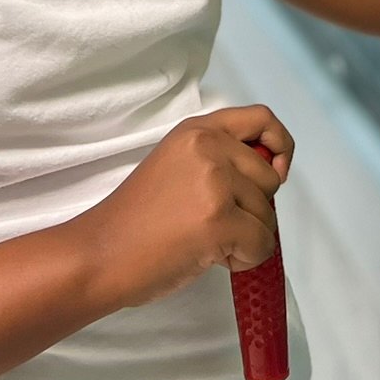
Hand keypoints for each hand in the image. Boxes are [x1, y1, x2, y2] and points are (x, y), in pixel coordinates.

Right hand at [69, 106, 294, 311]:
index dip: (280, 146)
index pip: (262, 119)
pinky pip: (262, 245)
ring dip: (246, 238)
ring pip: (268, 217)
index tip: (276, 172)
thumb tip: (269, 176)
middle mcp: (208, 147)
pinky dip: (244, 261)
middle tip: (213, 224)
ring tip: (203, 242)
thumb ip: (217, 160)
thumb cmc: (135, 222)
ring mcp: (214, 183)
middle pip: (270, 179)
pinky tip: (210, 258)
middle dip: (254, 210)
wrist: (98, 255)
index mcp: (196, 131)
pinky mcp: (219, 220)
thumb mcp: (176, 167)